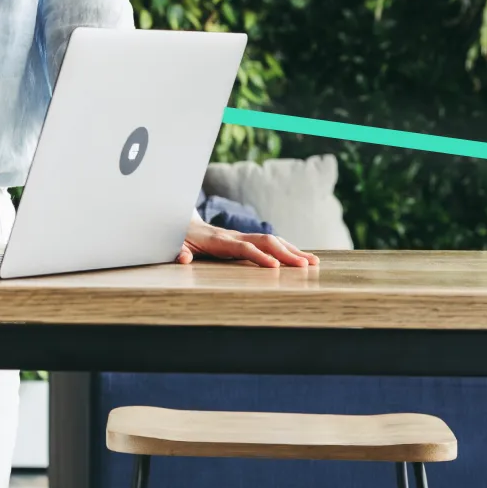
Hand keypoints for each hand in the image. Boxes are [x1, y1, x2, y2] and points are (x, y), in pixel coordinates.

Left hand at [177, 218, 319, 267]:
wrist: (177, 219)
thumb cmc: (177, 237)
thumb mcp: (173, 245)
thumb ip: (178, 252)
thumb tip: (183, 258)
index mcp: (218, 241)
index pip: (244, 248)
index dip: (259, 257)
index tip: (275, 268)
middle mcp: (233, 236)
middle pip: (264, 242)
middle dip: (286, 253)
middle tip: (306, 266)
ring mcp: (240, 236)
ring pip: (271, 240)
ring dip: (292, 251)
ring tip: (313, 262)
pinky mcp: (244, 239)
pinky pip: (268, 243)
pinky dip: (286, 249)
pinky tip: (300, 258)